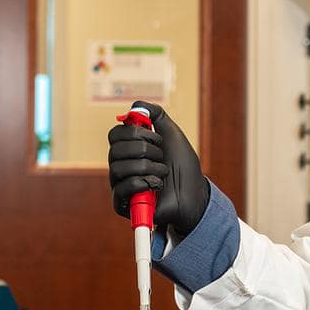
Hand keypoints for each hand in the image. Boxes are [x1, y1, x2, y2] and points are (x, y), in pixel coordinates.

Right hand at [108, 101, 209, 236]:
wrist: (194, 193)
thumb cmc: (183, 166)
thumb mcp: (172, 134)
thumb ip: (156, 115)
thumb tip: (136, 105)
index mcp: (129, 150)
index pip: (115, 134)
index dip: (135, 132)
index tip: (156, 138)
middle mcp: (121, 166)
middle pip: (115, 150)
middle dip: (144, 150)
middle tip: (161, 157)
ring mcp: (121, 185)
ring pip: (118, 168)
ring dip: (148, 168)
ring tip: (163, 173)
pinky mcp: (124, 204)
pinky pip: (122, 188)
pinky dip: (144, 183)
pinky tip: (157, 186)